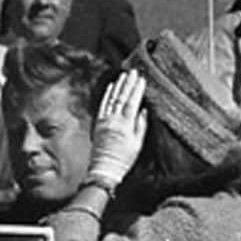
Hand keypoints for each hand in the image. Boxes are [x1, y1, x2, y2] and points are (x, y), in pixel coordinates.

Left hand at [88, 69, 147, 186]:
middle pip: (121, 97)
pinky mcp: (97, 124)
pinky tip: (111, 87)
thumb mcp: (138, 144)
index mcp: (125, 125)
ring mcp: (104, 121)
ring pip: (112, 99)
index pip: (132, 102)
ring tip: (123, 75)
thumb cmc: (124, 159)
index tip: (141, 79)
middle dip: (128, 83)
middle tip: (133, 71)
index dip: (137, 90)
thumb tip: (143, 109)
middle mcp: (113, 120)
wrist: (104, 169)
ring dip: (118, 86)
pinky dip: (107, 95)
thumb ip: (140, 125)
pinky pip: (102, 106)